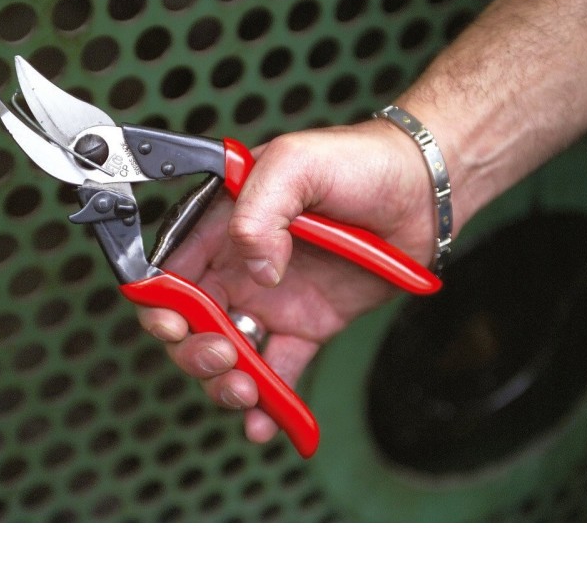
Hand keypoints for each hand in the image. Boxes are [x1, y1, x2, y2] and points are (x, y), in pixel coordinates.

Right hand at [137, 118, 437, 443]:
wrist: (424, 190)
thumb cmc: (359, 162)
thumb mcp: (296, 164)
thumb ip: (257, 212)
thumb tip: (254, 272)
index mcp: (222, 228)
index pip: (170, 275)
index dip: (161, 306)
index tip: (175, 327)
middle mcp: (239, 268)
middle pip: (191, 325)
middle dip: (195, 353)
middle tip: (225, 356)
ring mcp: (272, 300)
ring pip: (229, 355)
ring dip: (226, 384)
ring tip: (248, 394)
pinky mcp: (307, 326)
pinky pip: (279, 370)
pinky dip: (270, 403)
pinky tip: (266, 423)